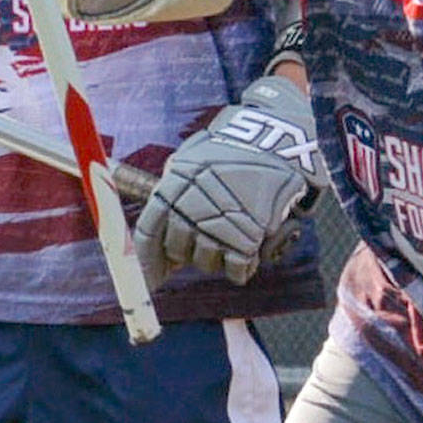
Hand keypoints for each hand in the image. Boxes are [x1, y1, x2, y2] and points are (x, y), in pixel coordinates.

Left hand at [136, 76, 324, 287]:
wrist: (275, 141)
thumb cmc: (232, 151)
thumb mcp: (190, 158)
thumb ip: (171, 188)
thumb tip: (160, 229)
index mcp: (172, 187)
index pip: (148, 233)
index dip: (147, 261)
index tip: (150, 280)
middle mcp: (191, 208)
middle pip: (178, 250)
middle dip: (189, 251)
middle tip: (209, 237)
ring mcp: (219, 225)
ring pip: (206, 262)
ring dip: (218, 256)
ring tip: (233, 236)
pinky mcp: (249, 238)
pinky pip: (236, 270)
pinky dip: (241, 268)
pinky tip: (248, 256)